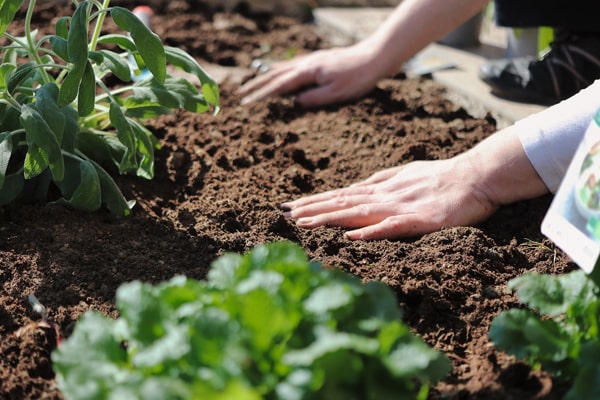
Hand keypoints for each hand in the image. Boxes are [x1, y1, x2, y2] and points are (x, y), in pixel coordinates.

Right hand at [237, 43, 382, 106]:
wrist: (374, 57)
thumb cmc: (358, 78)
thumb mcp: (337, 93)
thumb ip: (314, 98)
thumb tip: (295, 103)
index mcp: (308, 73)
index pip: (279, 86)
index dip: (261, 95)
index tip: (246, 103)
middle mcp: (306, 64)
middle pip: (275, 75)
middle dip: (256, 86)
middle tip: (240, 94)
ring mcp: (312, 60)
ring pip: (282, 68)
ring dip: (265, 77)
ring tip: (252, 84)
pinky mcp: (318, 60)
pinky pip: (292, 64)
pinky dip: (280, 69)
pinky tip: (278, 70)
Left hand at [281, 157, 497, 239]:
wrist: (478, 175)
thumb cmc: (442, 176)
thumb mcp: (406, 175)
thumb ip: (381, 181)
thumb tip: (357, 187)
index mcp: (382, 188)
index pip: (341, 196)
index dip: (314, 201)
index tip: (289, 206)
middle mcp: (385, 196)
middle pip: (342, 202)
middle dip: (311, 208)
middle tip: (282, 214)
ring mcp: (401, 207)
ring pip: (358, 213)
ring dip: (329, 218)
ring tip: (303, 223)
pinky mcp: (420, 220)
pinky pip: (393, 226)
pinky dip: (371, 231)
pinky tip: (351, 236)